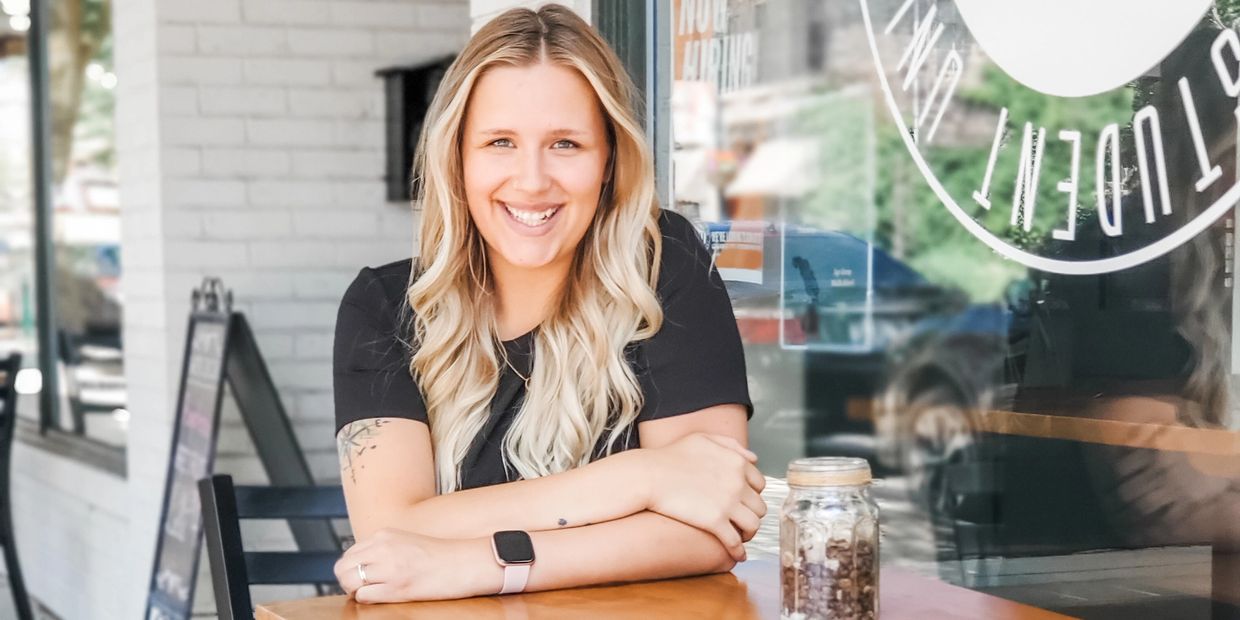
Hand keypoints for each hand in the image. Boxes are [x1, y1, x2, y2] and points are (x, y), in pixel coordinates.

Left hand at [334, 528, 499, 602]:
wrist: (465, 563)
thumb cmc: (440, 556)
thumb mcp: (407, 542)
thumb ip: (385, 548)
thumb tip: (363, 564)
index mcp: (385, 535)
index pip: (350, 552)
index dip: (352, 568)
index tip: (362, 576)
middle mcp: (383, 548)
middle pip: (343, 566)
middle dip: (346, 579)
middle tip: (360, 588)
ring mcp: (388, 567)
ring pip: (348, 580)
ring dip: (354, 590)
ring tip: (370, 593)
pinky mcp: (396, 587)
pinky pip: (363, 596)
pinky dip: (366, 599)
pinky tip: (381, 597)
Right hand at [640, 433, 766, 560]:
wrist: (649, 475)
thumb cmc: (671, 456)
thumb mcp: (703, 439)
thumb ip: (731, 445)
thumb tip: (753, 458)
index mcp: (737, 463)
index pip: (759, 484)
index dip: (752, 494)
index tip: (745, 501)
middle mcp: (738, 483)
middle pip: (759, 506)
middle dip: (752, 514)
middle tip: (742, 520)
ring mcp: (728, 503)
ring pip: (753, 525)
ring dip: (749, 533)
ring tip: (741, 537)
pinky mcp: (715, 522)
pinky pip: (735, 541)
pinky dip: (739, 551)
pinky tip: (738, 555)